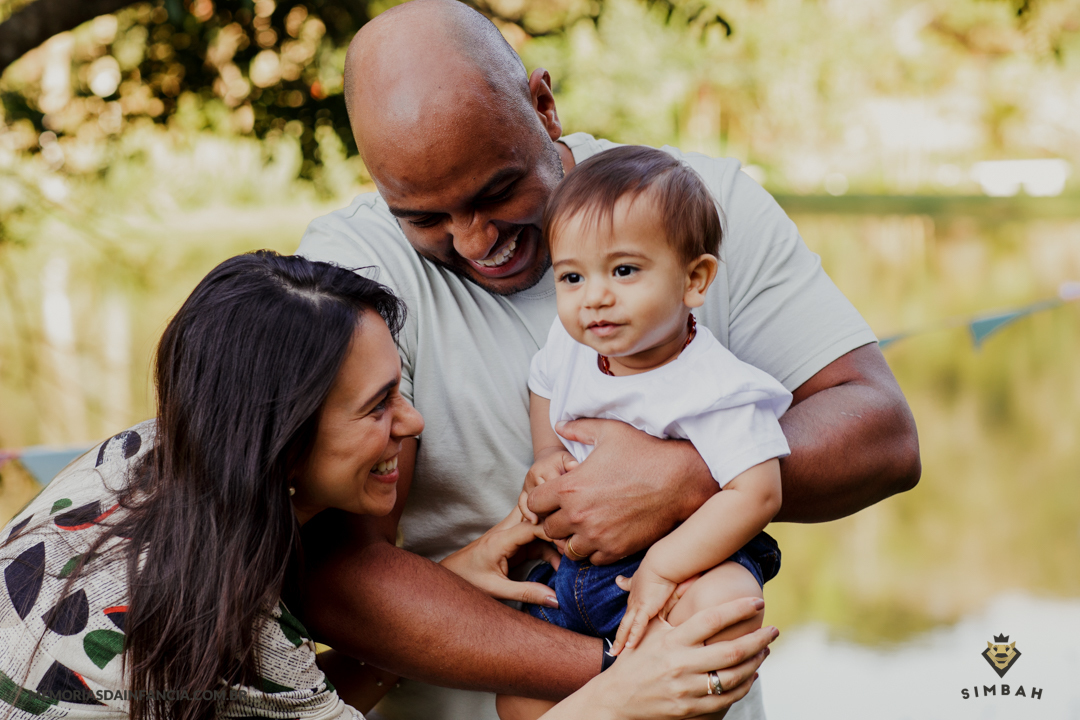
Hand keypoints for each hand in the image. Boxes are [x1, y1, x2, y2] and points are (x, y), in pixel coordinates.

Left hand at [440, 509, 561, 606]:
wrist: (450, 577)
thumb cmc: (467, 581)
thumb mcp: (497, 590)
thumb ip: (526, 593)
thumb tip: (555, 599)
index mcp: (499, 539)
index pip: (531, 526)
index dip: (552, 533)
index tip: (570, 546)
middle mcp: (505, 531)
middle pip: (534, 516)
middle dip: (554, 525)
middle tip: (573, 543)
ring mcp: (509, 535)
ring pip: (537, 525)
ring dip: (553, 538)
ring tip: (569, 557)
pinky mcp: (513, 543)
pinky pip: (535, 539)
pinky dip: (548, 549)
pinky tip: (557, 564)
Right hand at [519, 447, 578, 522]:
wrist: (546, 458)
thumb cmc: (559, 460)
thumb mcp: (566, 458)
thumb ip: (571, 462)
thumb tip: (574, 467)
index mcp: (544, 470)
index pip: (553, 490)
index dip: (563, 501)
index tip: (573, 509)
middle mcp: (532, 477)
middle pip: (543, 499)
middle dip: (554, 510)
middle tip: (566, 520)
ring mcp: (526, 485)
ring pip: (533, 504)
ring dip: (543, 514)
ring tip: (553, 524)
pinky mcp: (523, 491)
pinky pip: (522, 504)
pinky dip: (527, 514)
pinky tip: (535, 522)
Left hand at [527, 419, 715, 564]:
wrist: (680, 480)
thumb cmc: (645, 452)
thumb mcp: (609, 431)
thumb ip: (579, 428)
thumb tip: (559, 425)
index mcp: (570, 487)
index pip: (533, 503)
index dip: (541, 498)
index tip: (555, 495)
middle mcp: (578, 515)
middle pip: (548, 529)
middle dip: (555, 519)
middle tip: (570, 510)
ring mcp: (597, 536)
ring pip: (567, 548)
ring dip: (572, 538)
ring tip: (585, 525)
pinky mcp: (616, 550)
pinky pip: (592, 559)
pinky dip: (594, 550)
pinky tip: (603, 534)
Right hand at [541, 598, 776, 719]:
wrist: (617, 698)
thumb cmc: (636, 658)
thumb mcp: (651, 629)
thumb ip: (673, 605)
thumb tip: (693, 577)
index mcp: (672, 640)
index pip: (711, 620)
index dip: (738, 609)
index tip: (758, 602)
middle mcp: (681, 664)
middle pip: (731, 652)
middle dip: (758, 640)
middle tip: (774, 631)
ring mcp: (686, 689)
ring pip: (733, 678)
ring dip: (755, 664)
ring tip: (764, 651)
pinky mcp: (690, 709)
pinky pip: (726, 700)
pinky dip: (743, 687)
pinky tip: (751, 675)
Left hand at [610, 562, 677, 654]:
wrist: (660, 563)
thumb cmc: (657, 569)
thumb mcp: (643, 578)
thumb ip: (631, 582)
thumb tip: (619, 579)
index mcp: (635, 598)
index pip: (628, 616)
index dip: (624, 627)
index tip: (620, 637)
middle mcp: (634, 603)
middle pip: (623, 624)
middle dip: (618, 638)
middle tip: (613, 651)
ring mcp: (638, 606)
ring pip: (626, 627)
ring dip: (621, 641)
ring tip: (615, 653)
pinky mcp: (646, 608)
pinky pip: (637, 625)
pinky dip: (633, 636)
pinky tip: (629, 646)